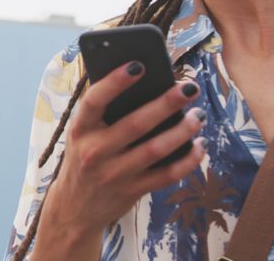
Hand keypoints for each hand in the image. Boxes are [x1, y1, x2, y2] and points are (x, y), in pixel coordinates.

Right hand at [33, 62, 206, 254]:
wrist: (73, 208)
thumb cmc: (82, 158)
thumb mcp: (81, 134)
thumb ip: (102, 112)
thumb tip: (143, 79)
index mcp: (79, 130)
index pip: (94, 101)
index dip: (115, 82)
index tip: (139, 65)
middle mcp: (95, 152)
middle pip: (136, 124)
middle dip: (167, 103)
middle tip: (190, 87)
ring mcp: (114, 174)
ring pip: (156, 149)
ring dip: (183, 130)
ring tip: (198, 114)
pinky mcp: (132, 191)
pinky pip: (167, 175)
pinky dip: (188, 160)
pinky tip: (199, 145)